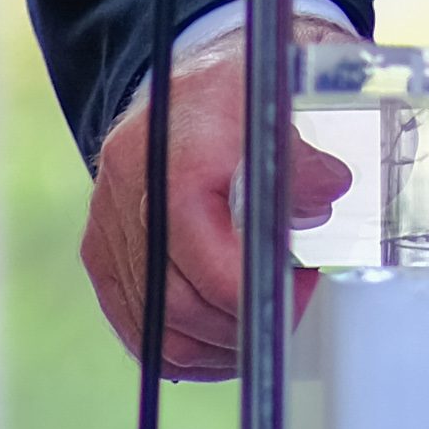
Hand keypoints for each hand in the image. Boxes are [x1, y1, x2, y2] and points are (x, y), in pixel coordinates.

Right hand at [79, 27, 358, 375]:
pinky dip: (184, 347)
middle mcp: (129, 185)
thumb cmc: (245, 92)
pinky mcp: (100, 250)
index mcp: (175, 149)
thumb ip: (303, 155)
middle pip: (180, 301)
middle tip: (292, 307)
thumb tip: (328, 191)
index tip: (301, 287)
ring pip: (158, 326)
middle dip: (244, 324)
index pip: (204, 254)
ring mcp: (106, 222)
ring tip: (264, 324)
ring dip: (218, 345)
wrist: (190, 81)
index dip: (254, 292)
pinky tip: (225, 338)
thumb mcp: (286, 102)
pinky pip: (137, 325)